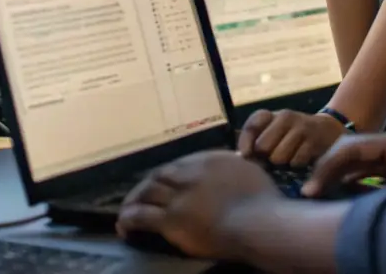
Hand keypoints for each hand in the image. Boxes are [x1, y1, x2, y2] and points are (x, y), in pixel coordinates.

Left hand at [117, 151, 281, 261]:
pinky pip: (142, 215)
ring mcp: (179, 195)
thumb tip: (234, 164)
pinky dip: (129, 219)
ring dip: (134, 201)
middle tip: (141, 196)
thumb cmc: (261, 199)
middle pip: (159, 175)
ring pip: (147, 192)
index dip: (168, 174)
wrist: (256, 221)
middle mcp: (189, 173)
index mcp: (208, 159)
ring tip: (127, 211)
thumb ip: (234, 167)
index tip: (164, 183)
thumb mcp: (248, 170)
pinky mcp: (172, 219)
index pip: (179, 163)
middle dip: (147, 186)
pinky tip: (124, 226)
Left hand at [238, 108, 346, 165]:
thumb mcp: (275, 133)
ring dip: (282, 163)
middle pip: (263, 146)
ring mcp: (301, 127)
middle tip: (272, 160)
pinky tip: (301, 161)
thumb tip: (240, 157)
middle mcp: (286, 117)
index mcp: (272, 115)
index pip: (253, 124)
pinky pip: (296, 161)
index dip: (245, 142)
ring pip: (278, 156)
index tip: (246, 156)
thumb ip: (257, 142)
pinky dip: (296, 165)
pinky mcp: (314, 141)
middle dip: (266, 157)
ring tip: (288, 160)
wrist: (328, 131)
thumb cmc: (293, 137)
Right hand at [303, 129, 385, 196]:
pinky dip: (347, 180)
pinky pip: (365, 171)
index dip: (327, 167)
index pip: (351, 148)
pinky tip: (335, 195)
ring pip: (354, 160)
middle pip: (348, 150)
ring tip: (314, 197)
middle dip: (325, 169)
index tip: (309, 191)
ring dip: (333, 175)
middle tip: (306, 195)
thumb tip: (360, 196)